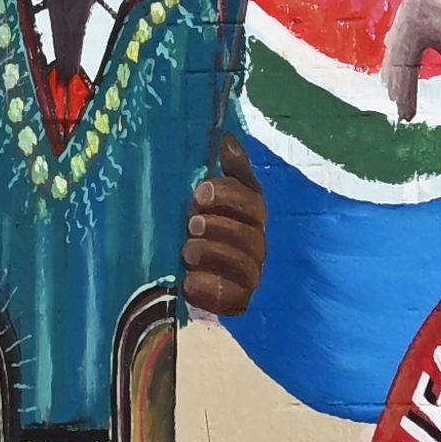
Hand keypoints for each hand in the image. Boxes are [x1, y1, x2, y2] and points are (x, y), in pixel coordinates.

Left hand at [182, 161, 266, 317]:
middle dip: (221, 228)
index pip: (253, 202)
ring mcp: (250, 277)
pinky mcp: (238, 303)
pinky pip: (234, 301)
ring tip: (188, 251)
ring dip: (216, 256)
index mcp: (250, 214)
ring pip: (246, 269)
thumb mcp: (207, 196)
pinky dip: (211, 290)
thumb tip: (227, 138)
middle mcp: (256, 245)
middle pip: (251, 237)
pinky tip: (189, 281)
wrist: (184, 272)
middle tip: (193, 225)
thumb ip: (224, 171)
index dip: (230, 197)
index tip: (201, 194)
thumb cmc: (199, 224)